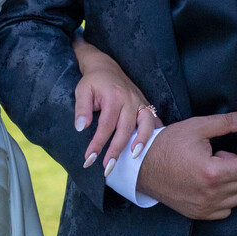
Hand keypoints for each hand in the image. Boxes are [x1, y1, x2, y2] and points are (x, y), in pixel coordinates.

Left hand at [72, 40, 160, 175]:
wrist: (106, 67)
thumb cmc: (93, 82)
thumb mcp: (82, 91)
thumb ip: (82, 109)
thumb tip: (80, 128)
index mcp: (114, 97)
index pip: (106, 125)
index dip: (98, 144)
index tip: (89, 159)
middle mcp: (130, 100)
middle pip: (126, 129)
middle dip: (117, 150)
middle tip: (107, 168)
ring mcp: (140, 102)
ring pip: (146, 125)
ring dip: (141, 143)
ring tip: (133, 159)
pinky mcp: (146, 105)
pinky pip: (155, 121)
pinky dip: (155, 134)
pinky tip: (152, 148)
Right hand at [130, 109, 236, 221]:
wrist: (142, 166)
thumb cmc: (168, 145)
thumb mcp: (198, 128)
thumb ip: (227, 123)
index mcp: (213, 172)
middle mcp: (211, 193)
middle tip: (221, 155)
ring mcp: (205, 207)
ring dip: (234, 182)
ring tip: (213, 169)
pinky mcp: (198, 214)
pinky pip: (225, 210)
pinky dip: (225, 197)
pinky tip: (210, 183)